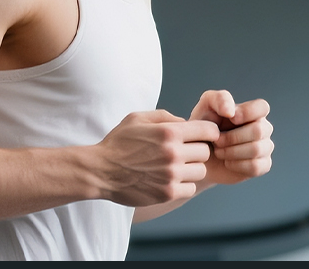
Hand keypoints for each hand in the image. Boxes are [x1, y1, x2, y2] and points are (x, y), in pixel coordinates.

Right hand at [92, 109, 218, 206]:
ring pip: (201, 171)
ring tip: (175, 167)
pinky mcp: (167, 193)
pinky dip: (184, 185)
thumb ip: (165, 116)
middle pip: (205, 152)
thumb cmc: (119, 143)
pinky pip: (190, 188)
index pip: (208, 130)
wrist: (100, 171)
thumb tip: (186, 122)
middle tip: (184, 153)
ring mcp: (171, 175)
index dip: (208, 132)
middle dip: (196, 151)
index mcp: (169, 132)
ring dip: (191, 169)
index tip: (202, 136)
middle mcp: (173, 153)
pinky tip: (170, 180)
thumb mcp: (138, 118)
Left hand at [190, 90, 273, 185]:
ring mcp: (265, 147)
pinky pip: (255, 166)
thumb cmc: (204, 128)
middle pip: (258, 131)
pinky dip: (237, 165)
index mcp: (253, 112)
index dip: (247, 113)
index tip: (230, 119)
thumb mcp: (206, 107)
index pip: (262, 107)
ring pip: (256, 149)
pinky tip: (227, 162)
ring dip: (231, 152)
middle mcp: (263, 128)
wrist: (199, 155)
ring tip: (219, 151)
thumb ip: (219, 99)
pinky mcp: (263, 165)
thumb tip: (231, 111)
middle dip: (232, 138)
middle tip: (216, 141)